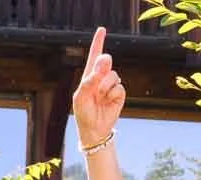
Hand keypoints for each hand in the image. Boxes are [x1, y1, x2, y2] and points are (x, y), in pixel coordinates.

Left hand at [71, 27, 122, 148]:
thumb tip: (101, 69)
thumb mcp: (81, 97)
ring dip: (105, 87)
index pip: (94, 56)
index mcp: (89, 76)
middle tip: (98, 76)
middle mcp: (100, 78)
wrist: (94, 130)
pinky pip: (119, 87)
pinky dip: (112, 95)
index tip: (102, 30)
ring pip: (113, 75)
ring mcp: (110, 86)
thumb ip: (89, 82)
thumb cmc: (83, 113)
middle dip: (103, 66)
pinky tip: (107, 102)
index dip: (98, 42)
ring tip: (100, 98)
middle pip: (105, 61)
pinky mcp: (118, 94)